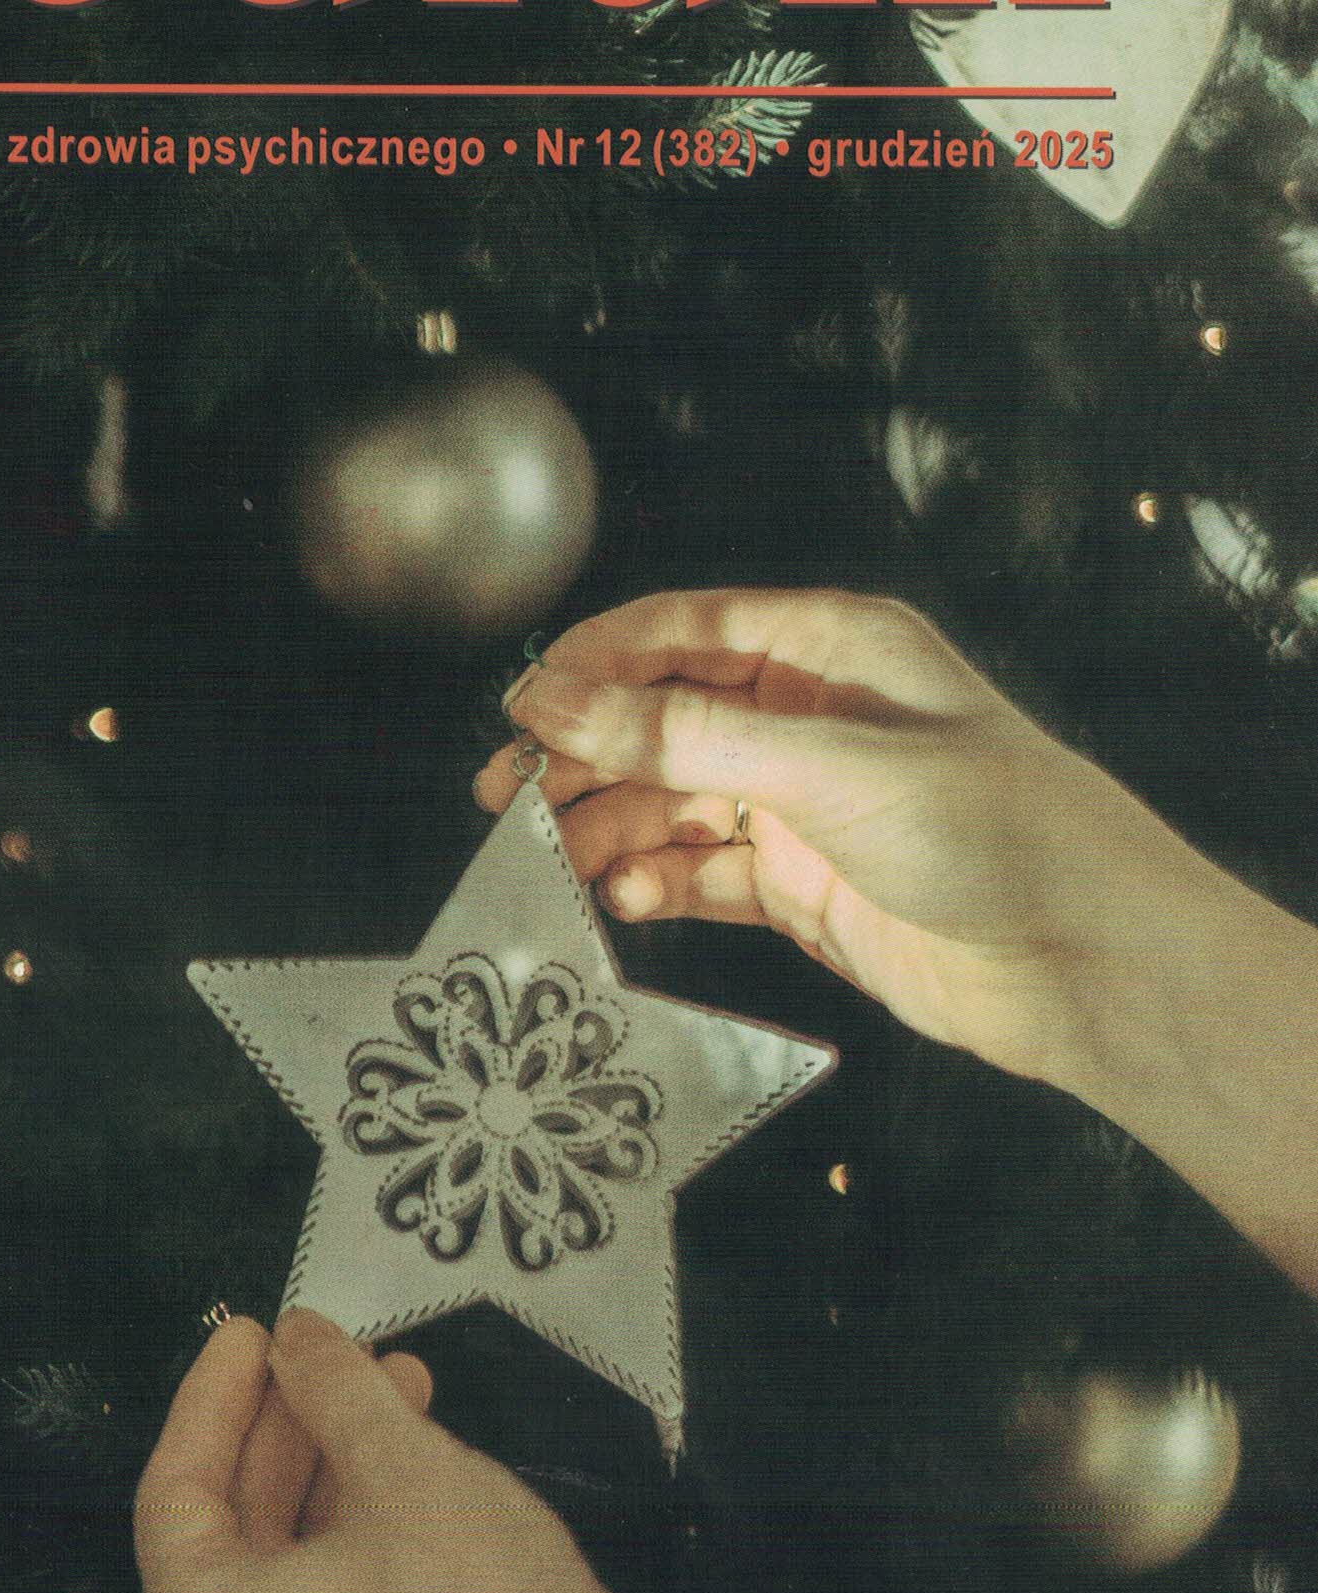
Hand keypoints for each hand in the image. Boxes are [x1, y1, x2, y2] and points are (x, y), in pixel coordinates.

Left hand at [136, 1311, 825, 1592]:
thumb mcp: (399, 1464)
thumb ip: (331, 1387)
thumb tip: (298, 1338)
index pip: (173, 1492)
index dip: (213, 1398)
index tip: (253, 1333)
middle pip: (233, 1528)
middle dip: (292, 1426)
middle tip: (330, 1352)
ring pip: (290, 1564)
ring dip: (338, 1467)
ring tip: (398, 1384)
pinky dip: (360, 1532)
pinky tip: (415, 1458)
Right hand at [474, 588, 1187, 1090]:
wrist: (1086, 963)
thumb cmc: (999, 832)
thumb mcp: (826, 768)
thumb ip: (682, 738)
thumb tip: (557, 699)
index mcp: (832, 648)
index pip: (682, 629)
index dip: (592, 663)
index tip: (517, 706)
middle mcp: (811, 716)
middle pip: (661, 721)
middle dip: (582, 757)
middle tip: (506, 801)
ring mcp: (804, 805)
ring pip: (671, 803)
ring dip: (609, 831)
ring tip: (554, 865)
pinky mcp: (801, 886)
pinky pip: (700, 874)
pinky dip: (656, 886)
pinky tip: (627, 901)